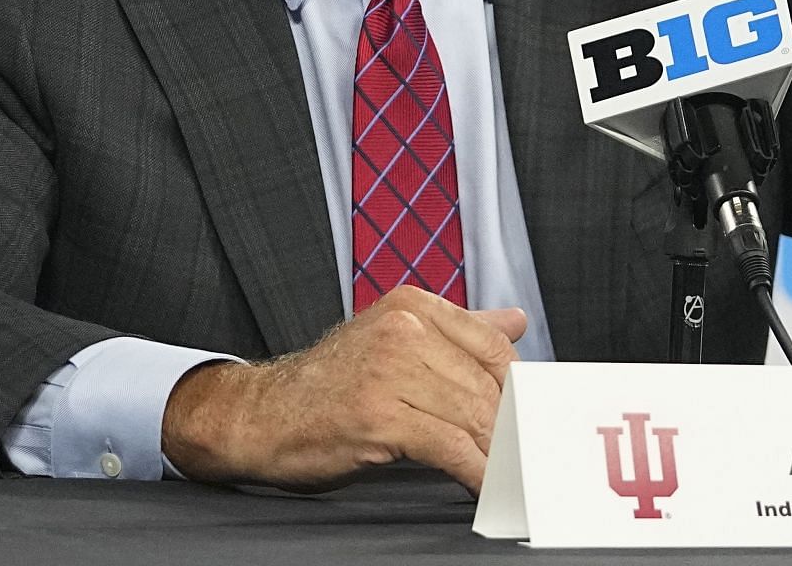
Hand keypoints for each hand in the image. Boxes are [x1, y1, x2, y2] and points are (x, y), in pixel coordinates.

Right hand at [159, 287, 525, 493]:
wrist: (262, 414)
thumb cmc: (330, 384)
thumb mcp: (394, 340)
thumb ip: (459, 330)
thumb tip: (515, 322)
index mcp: (413, 306)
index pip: (492, 347)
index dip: (517, 390)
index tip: (529, 419)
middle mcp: (403, 329)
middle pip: (486, 385)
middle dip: (508, 429)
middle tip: (525, 457)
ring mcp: (389, 370)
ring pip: (471, 416)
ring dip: (496, 454)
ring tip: (510, 475)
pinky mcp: (378, 415)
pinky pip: (448, 446)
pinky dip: (473, 471)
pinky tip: (481, 485)